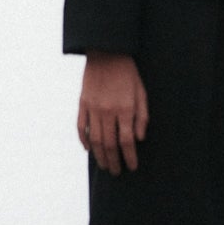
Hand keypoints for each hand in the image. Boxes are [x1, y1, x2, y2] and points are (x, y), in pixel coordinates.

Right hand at [78, 52, 148, 174]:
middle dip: (114, 161)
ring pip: (94, 139)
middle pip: (109, 144)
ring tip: (105, 166)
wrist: (106, 52)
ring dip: (99, 156)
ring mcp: (92, 108)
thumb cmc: (128, 73)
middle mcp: (107, 111)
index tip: (132, 167)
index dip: (130, 157)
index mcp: (125, 109)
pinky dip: (84, 140)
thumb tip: (139, 139)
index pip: (127, 141)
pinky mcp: (82, 103)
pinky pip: (80, 127)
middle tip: (117, 172)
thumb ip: (142, 117)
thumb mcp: (141, 92)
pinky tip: (89, 149)